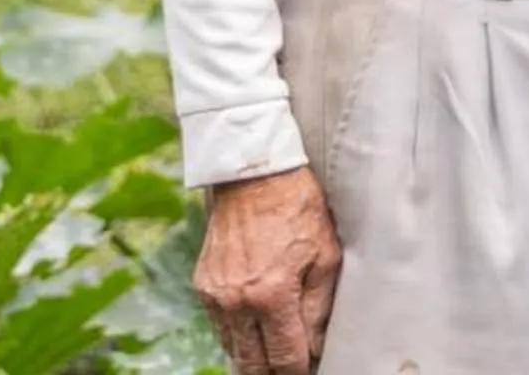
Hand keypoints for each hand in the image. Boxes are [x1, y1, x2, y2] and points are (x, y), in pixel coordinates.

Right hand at [196, 165, 342, 373]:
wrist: (254, 174)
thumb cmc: (298, 209)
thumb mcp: (325, 256)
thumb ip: (318, 309)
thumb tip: (314, 347)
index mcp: (271, 295)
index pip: (285, 359)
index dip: (299, 372)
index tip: (310, 370)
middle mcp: (237, 301)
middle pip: (252, 365)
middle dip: (273, 373)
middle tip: (290, 368)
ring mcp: (215, 294)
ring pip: (233, 349)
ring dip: (253, 357)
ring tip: (275, 353)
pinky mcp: (203, 284)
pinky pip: (219, 326)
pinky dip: (237, 335)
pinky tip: (255, 329)